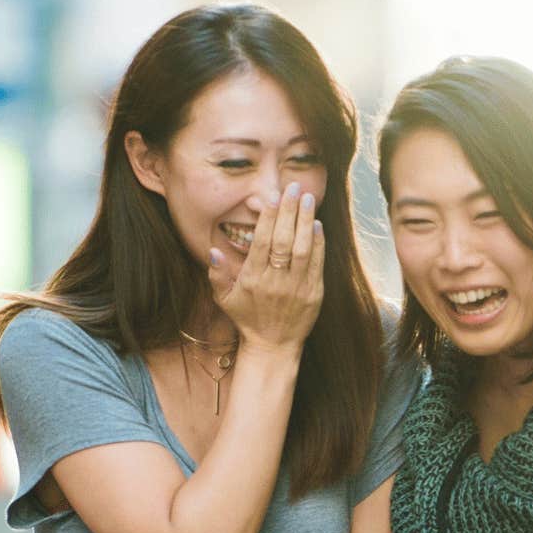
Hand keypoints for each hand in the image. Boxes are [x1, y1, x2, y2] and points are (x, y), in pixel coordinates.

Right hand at [208, 182, 324, 356]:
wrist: (273, 345)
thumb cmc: (247, 318)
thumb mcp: (224, 299)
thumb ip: (216, 274)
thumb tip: (213, 250)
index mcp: (252, 278)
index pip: (261, 241)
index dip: (269, 218)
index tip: (273, 197)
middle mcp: (275, 281)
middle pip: (283, 240)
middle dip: (288, 211)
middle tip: (293, 188)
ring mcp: (296, 287)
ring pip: (303, 249)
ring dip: (305, 221)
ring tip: (307, 199)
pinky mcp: (313, 293)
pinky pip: (317, 263)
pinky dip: (318, 243)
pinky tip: (316, 224)